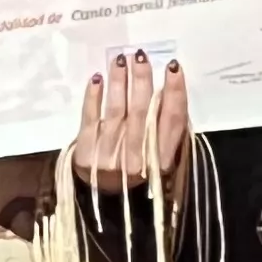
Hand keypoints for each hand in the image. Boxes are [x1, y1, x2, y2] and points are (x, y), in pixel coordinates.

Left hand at [70, 51, 193, 199]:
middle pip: (142, 111)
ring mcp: (110, 156)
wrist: (106, 205)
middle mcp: (137, 159)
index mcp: (162, 162)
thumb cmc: (140, 175)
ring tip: (120, 59)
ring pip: (116, 110)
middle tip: (140, 55)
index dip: (175, 92)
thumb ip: (166, 132)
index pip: (172, 120)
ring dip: (118, 81)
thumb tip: (166, 91)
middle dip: (142, 80)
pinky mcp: (86, 154)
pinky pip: (90, 118)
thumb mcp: (161, 161)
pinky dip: (93, 96)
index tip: (174, 67)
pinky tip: (97, 77)